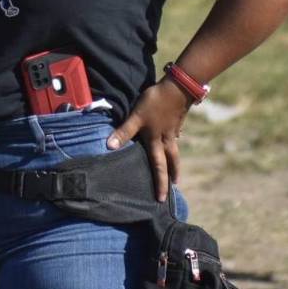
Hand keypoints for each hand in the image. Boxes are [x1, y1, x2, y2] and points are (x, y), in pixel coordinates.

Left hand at [106, 78, 190, 200]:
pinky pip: (175, 137)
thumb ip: (124, 132)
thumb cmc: (155, 103)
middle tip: (174, 188)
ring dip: (174, 162)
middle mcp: (166, 139)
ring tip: (175, 169)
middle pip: (170, 162)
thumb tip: (109, 146)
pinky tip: (173, 141)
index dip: (159, 183)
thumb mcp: (136, 117)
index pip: (158, 166)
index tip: (161, 199)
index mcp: (156, 141)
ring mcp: (173, 131)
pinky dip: (173, 143)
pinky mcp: (176, 122)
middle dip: (171, 175)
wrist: (177, 89)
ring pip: (174, 150)